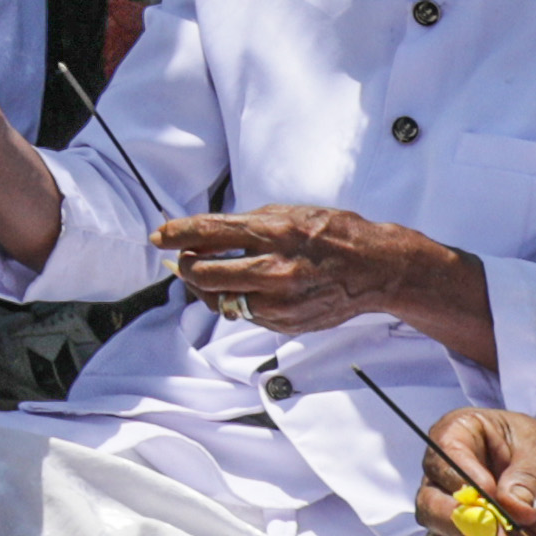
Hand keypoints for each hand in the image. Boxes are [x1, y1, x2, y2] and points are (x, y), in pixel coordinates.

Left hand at [156, 205, 488, 343]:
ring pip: (221, 301)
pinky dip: (236, 302)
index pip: (209, 232)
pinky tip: (240, 290)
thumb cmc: (333, 233)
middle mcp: (275, 268)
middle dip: (186, 267)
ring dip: (206, 289)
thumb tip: (206, 234)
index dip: (177, 234)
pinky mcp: (287, 323)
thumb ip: (247, 225)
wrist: (377, 269)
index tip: (158, 236)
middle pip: (205, 274)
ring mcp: (281, 301)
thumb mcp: (290, 212)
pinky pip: (246, 315)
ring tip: (206, 275)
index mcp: (274, 232)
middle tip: (182, 260)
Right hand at [414, 406, 535, 535]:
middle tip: (498, 535)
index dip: (459, 478)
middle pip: (430, 506)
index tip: (492, 496)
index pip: (441, 453)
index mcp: (466, 437)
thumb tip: (510, 506)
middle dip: (461, 526)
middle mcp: (452, 481)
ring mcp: (461, 524)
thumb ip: (535, 476)